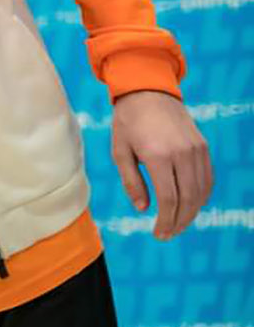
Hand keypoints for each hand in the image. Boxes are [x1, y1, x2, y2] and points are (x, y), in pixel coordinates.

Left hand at [110, 90, 210, 239]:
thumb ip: (132, 182)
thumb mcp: (120, 152)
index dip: (165, 221)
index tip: (158, 234)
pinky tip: (189, 206)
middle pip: (188, 199)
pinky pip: (207, 178)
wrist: (148, 92)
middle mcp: (182, 153)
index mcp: (158, 155)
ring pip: (201, 191)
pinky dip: (201, 196)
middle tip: (168, 234)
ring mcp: (196, 150)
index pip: (169, 198)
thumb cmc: (128, 123)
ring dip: (192, 212)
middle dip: (179, 222)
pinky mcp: (203, 147)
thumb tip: (144, 209)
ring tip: (177, 224)